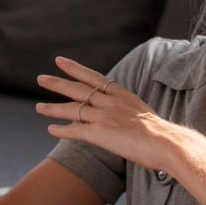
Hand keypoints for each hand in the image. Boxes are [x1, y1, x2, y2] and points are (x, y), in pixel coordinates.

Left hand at [36, 57, 180, 171]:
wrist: (166, 143)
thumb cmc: (161, 135)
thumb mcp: (143, 116)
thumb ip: (128, 115)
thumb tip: (123, 122)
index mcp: (121, 95)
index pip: (94, 78)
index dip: (76, 69)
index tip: (61, 61)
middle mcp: (109, 102)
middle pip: (78, 89)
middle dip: (58, 82)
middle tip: (41, 78)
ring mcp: (103, 116)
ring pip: (71, 109)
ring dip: (53, 108)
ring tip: (38, 107)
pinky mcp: (99, 133)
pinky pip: (74, 130)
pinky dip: (61, 130)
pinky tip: (51, 130)